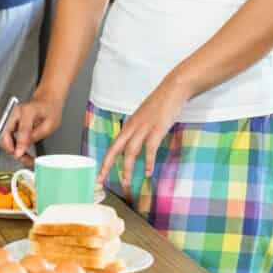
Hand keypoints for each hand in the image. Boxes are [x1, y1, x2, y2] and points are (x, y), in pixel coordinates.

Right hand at [0, 95, 63, 164]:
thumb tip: (24, 146)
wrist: (47, 102)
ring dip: (10, 148)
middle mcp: (16, 112)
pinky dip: (11, 145)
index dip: (20, 143)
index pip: (22, 129)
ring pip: (3, 135)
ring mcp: (11, 116)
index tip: (19, 154)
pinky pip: (6, 135)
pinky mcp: (10, 122)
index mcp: (28, 111)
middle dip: (10, 147)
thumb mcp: (49, 125)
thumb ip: (36, 135)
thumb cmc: (49, 111)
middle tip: (20, 156)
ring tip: (23, 156)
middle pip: (5, 131)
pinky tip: (20, 150)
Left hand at [96, 79, 188, 196]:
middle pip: (115, 149)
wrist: (172, 89)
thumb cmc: (160, 104)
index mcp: (129, 125)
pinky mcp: (157, 129)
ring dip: (128, 168)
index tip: (99, 174)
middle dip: (107, 166)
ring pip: (131, 151)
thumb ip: (138, 130)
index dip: (106, 161)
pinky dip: (149, 161)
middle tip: (100, 180)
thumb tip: (135, 143)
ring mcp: (144, 128)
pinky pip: (150, 148)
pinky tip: (148, 172)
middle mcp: (132, 127)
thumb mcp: (144, 118)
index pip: (113, 146)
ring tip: (126, 183)